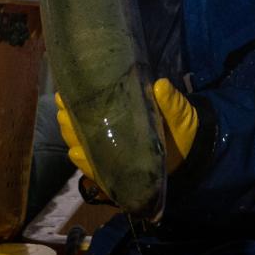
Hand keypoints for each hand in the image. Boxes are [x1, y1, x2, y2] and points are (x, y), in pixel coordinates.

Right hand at [55, 79, 197, 181]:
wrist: (190, 152)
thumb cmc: (179, 124)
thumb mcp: (177, 109)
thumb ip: (170, 99)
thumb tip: (160, 85)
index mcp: (118, 109)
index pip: (88, 103)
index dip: (71, 99)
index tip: (64, 95)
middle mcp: (108, 129)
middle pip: (75, 124)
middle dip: (68, 119)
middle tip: (67, 113)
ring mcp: (110, 149)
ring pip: (79, 144)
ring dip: (73, 137)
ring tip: (72, 129)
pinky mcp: (114, 168)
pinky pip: (92, 167)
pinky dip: (85, 161)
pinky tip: (80, 153)